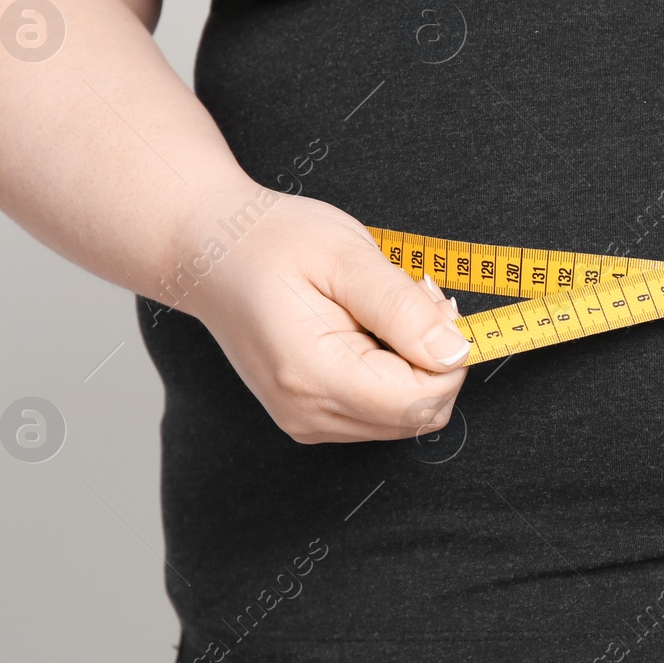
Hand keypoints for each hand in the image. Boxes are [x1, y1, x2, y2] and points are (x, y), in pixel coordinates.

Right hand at [175, 186, 470, 443]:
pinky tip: (369, 327)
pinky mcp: (311, 416)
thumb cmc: (268, 241)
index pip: (423, 399)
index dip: (449, 352)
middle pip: (420, 414)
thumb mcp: (345, 254)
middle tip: (412, 293)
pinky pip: (380, 411)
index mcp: (315, 375)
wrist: (207, 250)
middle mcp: (309, 413)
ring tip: (384, 305)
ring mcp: (307, 421)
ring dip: (415, 362)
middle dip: (436, 356)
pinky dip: (394, 371)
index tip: (429, 298)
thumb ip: (402, 309)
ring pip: (406, 416)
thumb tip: (456, 352)